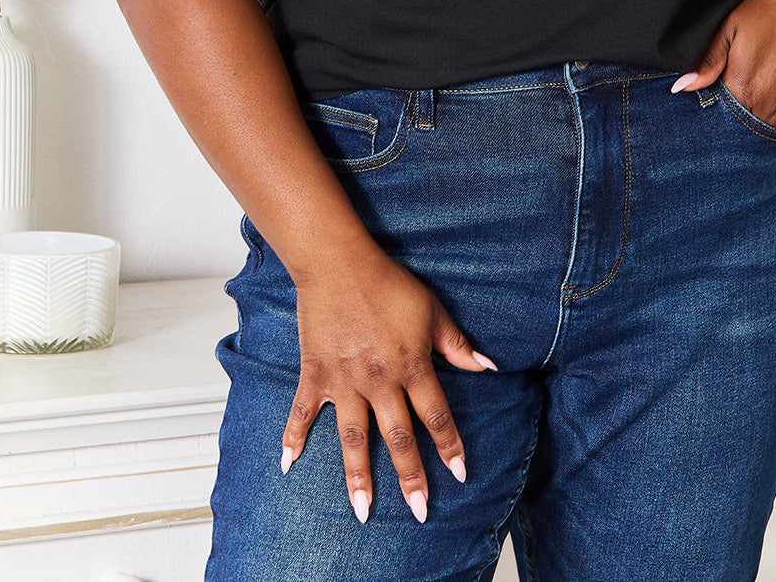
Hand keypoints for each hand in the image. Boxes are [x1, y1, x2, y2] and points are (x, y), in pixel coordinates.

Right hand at [280, 242, 496, 524]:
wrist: (339, 263)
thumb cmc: (389, 283)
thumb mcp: (432, 310)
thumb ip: (457, 344)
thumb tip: (487, 367)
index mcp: (412, 365)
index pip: (436, 415)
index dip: (449, 446)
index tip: (459, 474)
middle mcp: (380, 380)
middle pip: (399, 437)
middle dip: (411, 477)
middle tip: (419, 512)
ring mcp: (345, 381)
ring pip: (355, 439)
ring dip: (358, 477)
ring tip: (363, 511)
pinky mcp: (316, 374)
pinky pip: (303, 412)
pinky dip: (294, 438)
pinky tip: (288, 465)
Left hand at [671, 0, 775, 128]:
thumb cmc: (774, 11)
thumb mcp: (731, 28)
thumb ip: (707, 62)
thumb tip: (682, 87)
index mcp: (746, 90)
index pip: (719, 114)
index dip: (713, 103)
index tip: (715, 87)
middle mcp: (771, 106)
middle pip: (742, 123)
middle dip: (733, 110)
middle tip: (735, 80)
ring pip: (765, 125)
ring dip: (756, 111)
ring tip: (756, 82)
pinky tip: (773, 86)